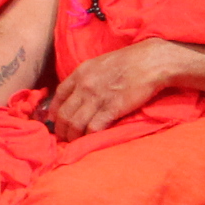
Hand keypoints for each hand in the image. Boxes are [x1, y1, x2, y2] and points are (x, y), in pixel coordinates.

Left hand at [42, 40, 184, 140]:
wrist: (151, 62)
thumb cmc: (129, 61)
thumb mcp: (99, 64)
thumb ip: (86, 78)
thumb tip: (78, 93)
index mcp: (80, 73)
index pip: (58, 96)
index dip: (53, 112)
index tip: (55, 122)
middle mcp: (84, 86)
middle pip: (63, 114)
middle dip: (61, 129)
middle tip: (63, 138)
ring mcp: (97, 98)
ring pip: (75, 124)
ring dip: (73, 136)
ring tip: (74, 143)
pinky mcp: (111, 108)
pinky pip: (93, 127)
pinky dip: (89, 137)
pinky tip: (90, 141)